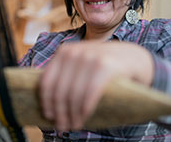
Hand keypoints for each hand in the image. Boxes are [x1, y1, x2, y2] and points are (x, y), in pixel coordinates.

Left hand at [39, 41, 153, 130]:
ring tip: (74, 125)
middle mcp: (74, 52)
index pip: (46, 80)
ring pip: (73, 94)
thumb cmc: (102, 65)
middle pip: (59, 90)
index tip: (48, 115)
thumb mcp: (80, 63)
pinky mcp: (105, 66)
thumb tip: (50, 102)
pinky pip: (89, 94)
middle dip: (60, 113)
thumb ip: (65, 74)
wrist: (131, 56)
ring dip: (72, 115)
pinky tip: (84, 117)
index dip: (46, 101)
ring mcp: (89, 57)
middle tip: (62, 126)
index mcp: (64, 51)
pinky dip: (85, 109)